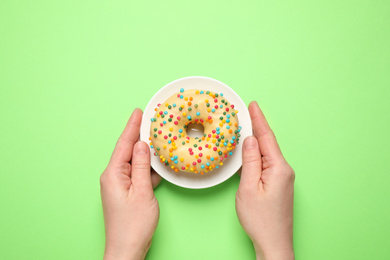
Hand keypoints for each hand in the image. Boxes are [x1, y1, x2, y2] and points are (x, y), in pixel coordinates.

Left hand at [100, 108, 160, 259]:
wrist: (127, 248)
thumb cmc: (133, 224)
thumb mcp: (142, 191)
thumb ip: (142, 166)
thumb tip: (142, 144)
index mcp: (113, 174)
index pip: (124, 144)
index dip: (132, 127)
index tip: (138, 112)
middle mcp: (113, 176)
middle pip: (127, 150)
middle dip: (138, 135)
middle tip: (148, 119)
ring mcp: (120, 184)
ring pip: (134, 161)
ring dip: (144, 151)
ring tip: (155, 137)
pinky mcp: (127, 192)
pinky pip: (137, 173)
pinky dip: (147, 167)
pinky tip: (156, 162)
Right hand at [236, 101, 294, 259]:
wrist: (273, 243)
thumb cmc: (260, 220)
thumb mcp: (248, 188)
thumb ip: (250, 161)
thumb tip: (249, 140)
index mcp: (278, 168)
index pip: (266, 138)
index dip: (258, 120)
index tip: (253, 105)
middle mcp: (284, 170)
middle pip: (268, 143)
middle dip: (258, 126)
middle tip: (249, 111)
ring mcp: (283, 178)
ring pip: (268, 153)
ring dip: (258, 139)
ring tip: (249, 126)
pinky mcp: (279, 184)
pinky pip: (268, 162)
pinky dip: (259, 152)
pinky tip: (254, 149)